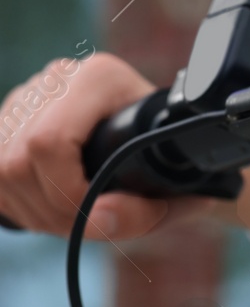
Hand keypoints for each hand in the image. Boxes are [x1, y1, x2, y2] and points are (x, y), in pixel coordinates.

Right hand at [0, 53, 249, 240]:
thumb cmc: (167, 145)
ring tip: (80, 221)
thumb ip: (159, 198)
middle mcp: (53, 82)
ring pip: (2, 173)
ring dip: (39, 214)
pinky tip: (54, 210)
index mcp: (98, 78)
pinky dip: (24, 206)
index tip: (108, 215)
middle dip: (58, 213)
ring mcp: (22, 101)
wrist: (155, 124)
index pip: (51, 142)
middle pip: (20, 165)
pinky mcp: (6, 124)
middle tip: (99, 228)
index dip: (69, 192)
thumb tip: (117, 218)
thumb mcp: (176, 166)